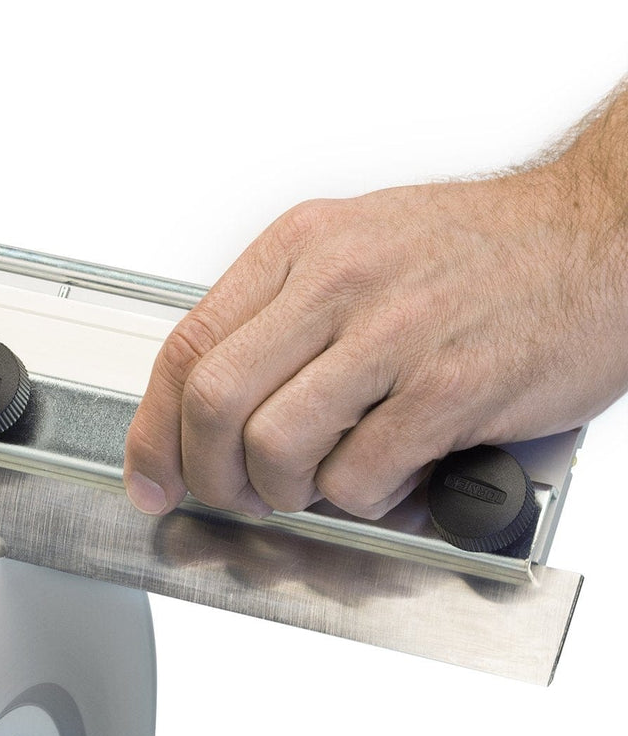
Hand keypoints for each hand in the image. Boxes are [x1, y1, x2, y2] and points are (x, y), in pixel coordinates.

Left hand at [123, 167, 627, 519]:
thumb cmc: (482, 252)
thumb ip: (283, 318)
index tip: (152, 473)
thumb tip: (211, 405)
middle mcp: (336, 281)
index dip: (154, 429)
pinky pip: (360, 475)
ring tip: (321, 484)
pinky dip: (364, 500)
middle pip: (214, 403)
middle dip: (211, 474)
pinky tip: (390, 482)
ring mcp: (394, 334)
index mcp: (300, 247)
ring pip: (274, 447)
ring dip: (286, 491)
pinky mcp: (451, 388)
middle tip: (237, 494)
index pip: (187, 348)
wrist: (605, 235)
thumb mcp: (358, 250)